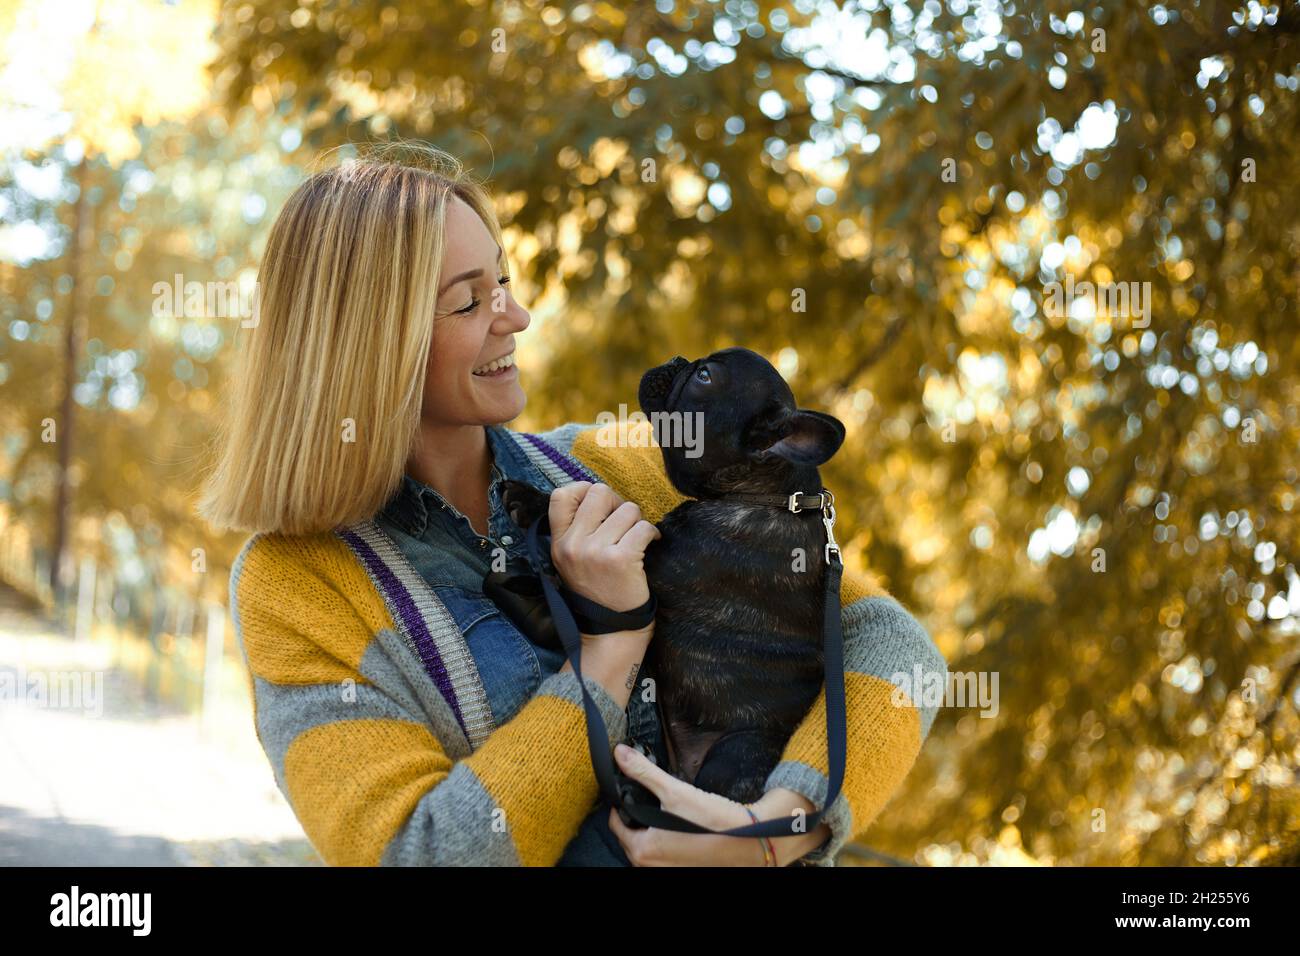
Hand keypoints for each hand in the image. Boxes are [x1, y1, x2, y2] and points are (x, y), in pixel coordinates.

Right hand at [548, 481, 660, 612]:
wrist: (612, 628)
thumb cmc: (598, 589)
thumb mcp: (572, 560)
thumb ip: (578, 529)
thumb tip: (601, 495)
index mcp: (559, 542)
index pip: (560, 495)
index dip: (583, 489)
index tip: (600, 505)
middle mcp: (573, 545)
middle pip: (599, 492)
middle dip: (617, 503)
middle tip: (624, 521)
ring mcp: (596, 552)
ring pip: (628, 509)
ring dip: (637, 521)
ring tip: (636, 539)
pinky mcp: (621, 559)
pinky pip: (644, 527)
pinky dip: (652, 534)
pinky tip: (650, 545)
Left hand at [606, 744, 831, 865]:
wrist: (752, 841)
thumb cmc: (714, 823)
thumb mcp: (675, 792)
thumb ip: (644, 773)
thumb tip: (621, 755)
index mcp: (642, 850)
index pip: (616, 824)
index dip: (621, 804)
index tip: (631, 791)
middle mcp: (650, 867)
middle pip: (631, 837)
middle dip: (638, 818)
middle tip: (653, 800)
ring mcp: (667, 873)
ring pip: (649, 848)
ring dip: (653, 832)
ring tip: (670, 814)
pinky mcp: (683, 872)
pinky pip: (666, 857)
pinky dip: (669, 844)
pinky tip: (683, 830)